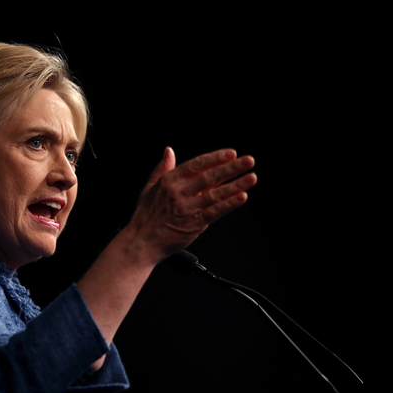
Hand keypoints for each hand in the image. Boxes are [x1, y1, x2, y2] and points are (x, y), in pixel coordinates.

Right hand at [123, 148, 256, 263]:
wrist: (141, 242)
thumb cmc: (146, 216)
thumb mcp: (150, 187)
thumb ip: (162, 168)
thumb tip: (168, 151)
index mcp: (169, 181)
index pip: (196, 164)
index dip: (215, 158)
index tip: (230, 153)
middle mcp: (178, 193)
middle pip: (209, 177)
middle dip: (231, 167)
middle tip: (248, 161)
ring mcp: (187, 208)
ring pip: (216, 194)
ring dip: (236, 185)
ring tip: (251, 177)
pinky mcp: (193, 223)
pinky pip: (215, 212)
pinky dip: (229, 204)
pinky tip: (241, 197)